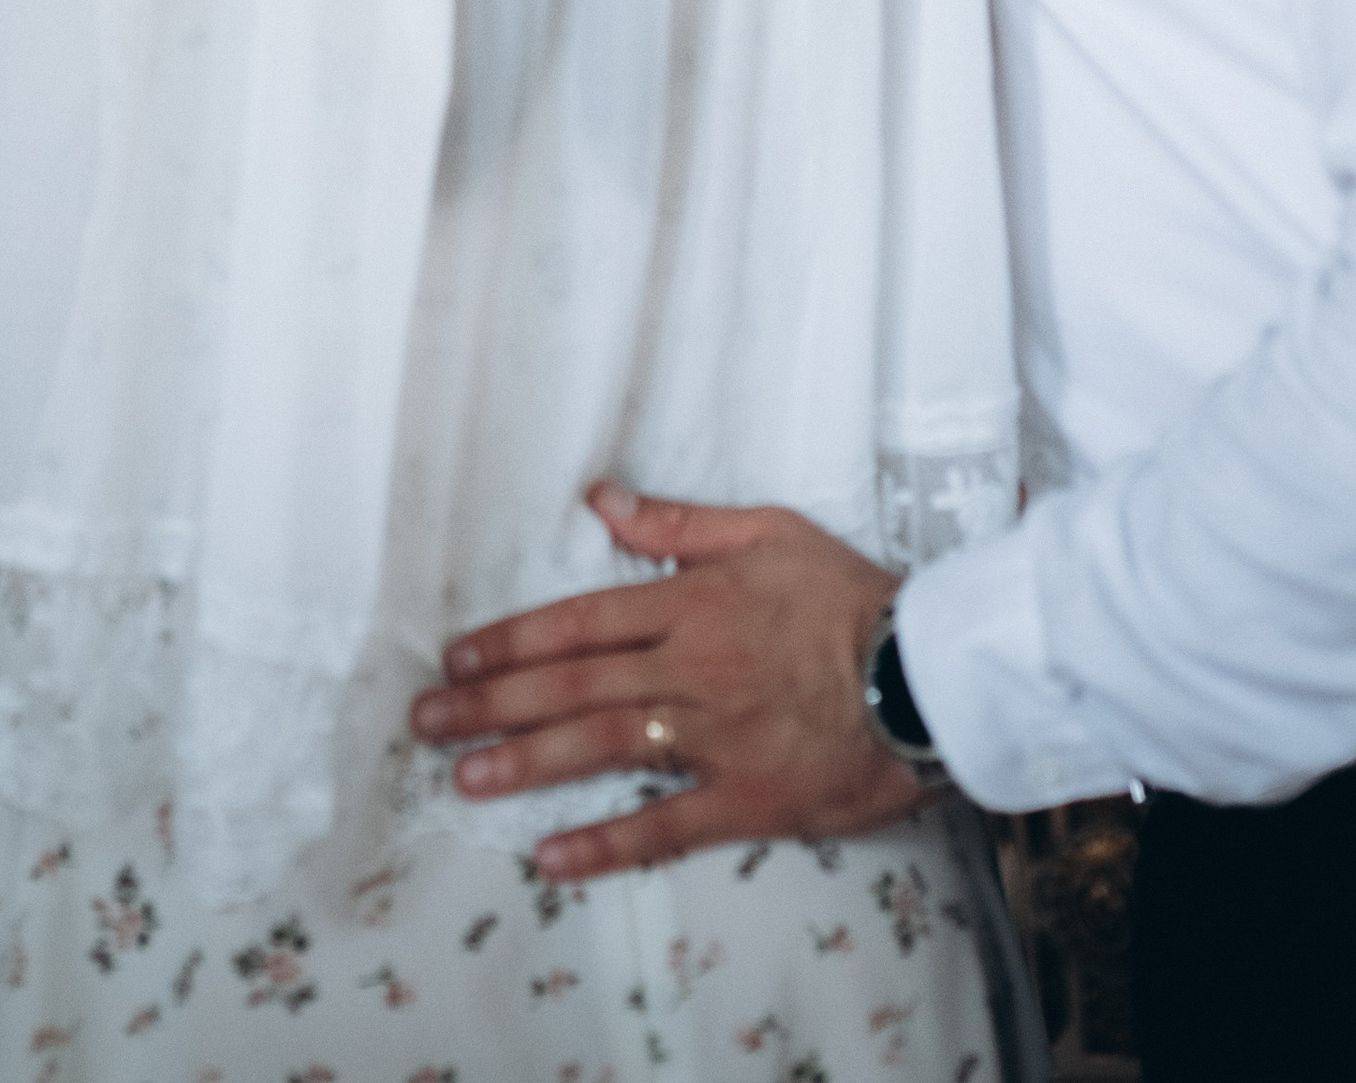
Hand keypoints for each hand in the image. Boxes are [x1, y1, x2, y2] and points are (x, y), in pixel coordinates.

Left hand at [409, 483, 936, 881]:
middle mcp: (689, 668)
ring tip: (464, 780)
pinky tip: (551, 857)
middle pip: (572, 685)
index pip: (579, 620)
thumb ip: (678, 520)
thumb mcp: (769, 532)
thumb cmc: (851, 596)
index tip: (457, 655)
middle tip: (426, 722)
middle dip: (490, 703)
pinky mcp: (747, 799)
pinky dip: (606, 843)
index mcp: (690, 603)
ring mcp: (714, 737)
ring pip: (602, 748)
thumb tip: (601, 497)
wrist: (930, 673)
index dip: (511, 639)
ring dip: (526, 763)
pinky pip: (665, 827)